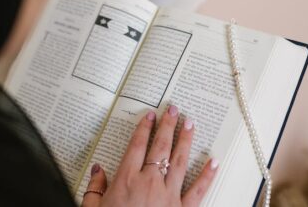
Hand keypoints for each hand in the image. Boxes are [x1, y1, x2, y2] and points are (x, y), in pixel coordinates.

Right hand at [82, 106, 217, 206]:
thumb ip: (94, 188)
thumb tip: (97, 170)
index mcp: (127, 180)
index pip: (137, 145)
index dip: (144, 128)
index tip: (150, 116)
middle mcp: (149, 184)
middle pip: (160, 147)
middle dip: (168, 126)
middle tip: (174, 110)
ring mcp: (168, 197)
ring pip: (179, 162)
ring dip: (186, 141)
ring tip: (191, 124)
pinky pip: (198, 191)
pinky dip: (207, 175)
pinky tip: (213, 161)